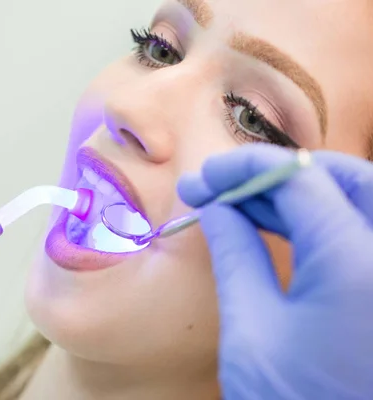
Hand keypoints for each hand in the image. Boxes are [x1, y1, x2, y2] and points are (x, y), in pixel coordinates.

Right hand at [177, 144, 372, 399]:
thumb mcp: (251, 331)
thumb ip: (235, 256)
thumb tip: (215, 209)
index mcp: (357, 265)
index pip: (300, 177)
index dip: (247, 167)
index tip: (206, 176)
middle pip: (341, 177)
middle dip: (277, 171)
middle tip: (222, 185)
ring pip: (355, 200)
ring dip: (295, 193)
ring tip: (238, 204)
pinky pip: (359, 232)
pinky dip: (318, 220)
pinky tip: (274, 225)